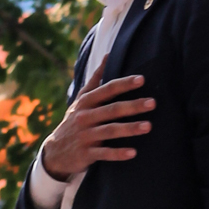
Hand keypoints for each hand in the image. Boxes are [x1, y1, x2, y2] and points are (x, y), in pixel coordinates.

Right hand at [35, 74, 152, 183]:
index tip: (142, 79)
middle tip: (153, 103)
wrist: (55, 152)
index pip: (107, 90)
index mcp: (86, 102)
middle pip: (112, 109)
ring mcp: (85, 136)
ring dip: (130, 129)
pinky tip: (133, 153)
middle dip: (133, 106)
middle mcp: (85, 117)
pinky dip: (118, 153)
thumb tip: (109, 54)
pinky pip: (104, 153)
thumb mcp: (81, 99)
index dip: (124, 84)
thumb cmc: (75, 120)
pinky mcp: (86, 154)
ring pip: (110, 131)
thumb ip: (96, 79)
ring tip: (148, 126)